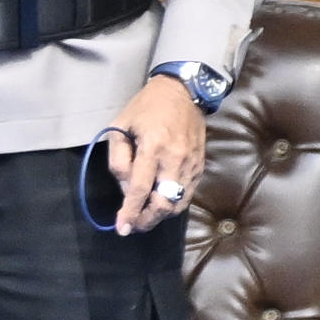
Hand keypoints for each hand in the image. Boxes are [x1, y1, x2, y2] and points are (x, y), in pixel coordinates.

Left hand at [103, 76, 208, 234]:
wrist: (184, 91)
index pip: (140, 189)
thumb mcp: (120, 126)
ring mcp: (191, 164)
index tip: (122, 229)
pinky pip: (188, 194)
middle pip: (163, 203)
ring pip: (178, 203)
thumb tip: (127, 188)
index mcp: (153, 147)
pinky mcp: (200, 165)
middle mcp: (175, 158)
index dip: (130, 212)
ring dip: (160, 215)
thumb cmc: (146, 108)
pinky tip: (162, 203)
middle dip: (147, 220)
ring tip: (146, 216)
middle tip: (134, 226)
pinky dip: (174, 204)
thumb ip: (119, 159)